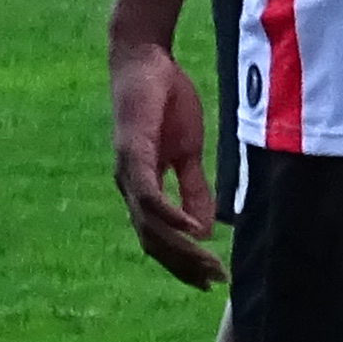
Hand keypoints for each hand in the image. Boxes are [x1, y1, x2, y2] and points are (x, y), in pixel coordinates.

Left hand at [111, 33, 220, 289]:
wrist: (145, 59)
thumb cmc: (164, 101)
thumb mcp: (187, 151)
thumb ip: (194, 188)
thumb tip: (205, 230)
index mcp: (142, 188)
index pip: (158, 238)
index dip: (182, 262)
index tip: (208, 280)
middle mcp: (130, 187)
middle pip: (154, 241)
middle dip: (184, 266)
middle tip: (213, 282)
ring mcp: (129, 172)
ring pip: (151, 225)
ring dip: (181, 249)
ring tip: (208, 264)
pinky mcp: (133, 153)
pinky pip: (150, 195)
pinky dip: (169, 216)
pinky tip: (191, 231)